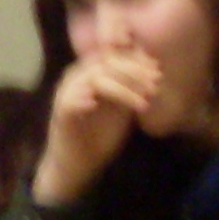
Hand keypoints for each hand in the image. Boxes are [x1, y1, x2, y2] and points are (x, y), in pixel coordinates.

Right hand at [35, 49, 160, 205]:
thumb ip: (132, 86)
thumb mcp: (123, 105)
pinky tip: (97, 106)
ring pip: (94, 80)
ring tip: (142, 104)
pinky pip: (70, 102)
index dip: (136, 60)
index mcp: (90, 74)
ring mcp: (66, 95)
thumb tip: (155, 67)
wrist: (79, 163)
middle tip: (154, 86)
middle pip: (105, 64)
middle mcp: (76, 79)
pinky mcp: (60, 114)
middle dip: (133, 73)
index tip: (158, 70)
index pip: (113, 56)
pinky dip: (83, 101)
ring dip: (121, 90)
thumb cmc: (101, 133)